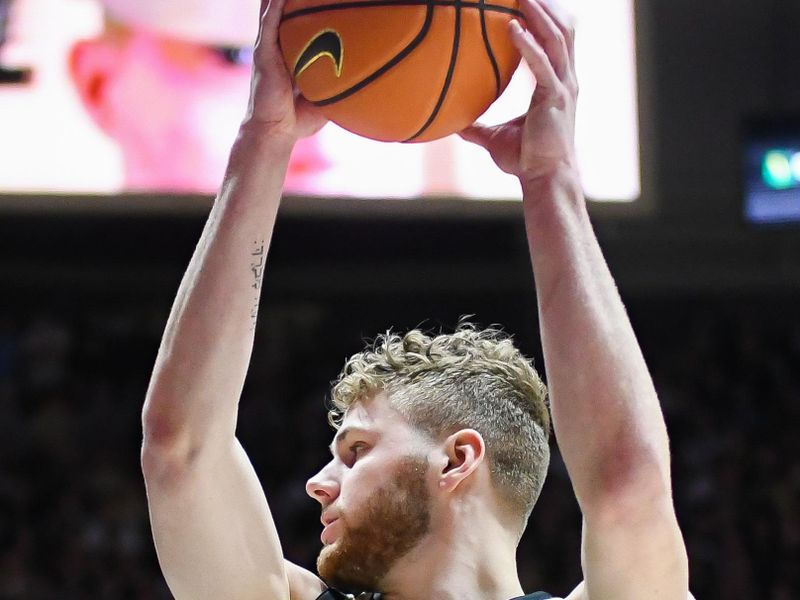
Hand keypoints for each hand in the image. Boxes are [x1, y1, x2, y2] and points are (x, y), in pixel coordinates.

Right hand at [244, 0, 327, 143]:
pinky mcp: (263, 57)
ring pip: (273, 13)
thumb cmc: (298, 119)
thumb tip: (367, 77)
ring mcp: (268, 50)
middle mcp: (278, 47)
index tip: (324, 1)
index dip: (305, 7)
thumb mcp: (325, 95)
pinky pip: (268, 27)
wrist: (275, 133)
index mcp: (291, 54)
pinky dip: (273, 9)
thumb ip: (339, 82)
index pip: (298, 23)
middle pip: (283, 12)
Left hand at [459, 0, 577, 186]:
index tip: (528, 1)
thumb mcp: (496, 137)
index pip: (555, 42)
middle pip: (562, 29)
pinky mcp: (556, 97)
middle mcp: (565, 80)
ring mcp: (564, 87)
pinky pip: (541, 63)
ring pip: (557, 38)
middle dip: (546, 5)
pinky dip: (528, 44)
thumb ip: (478, 126)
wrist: (545, 179)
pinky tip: (512, 27)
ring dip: (539, 13)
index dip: (546, 19)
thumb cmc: (525, 160)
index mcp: (556, 84)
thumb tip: (452, 125)